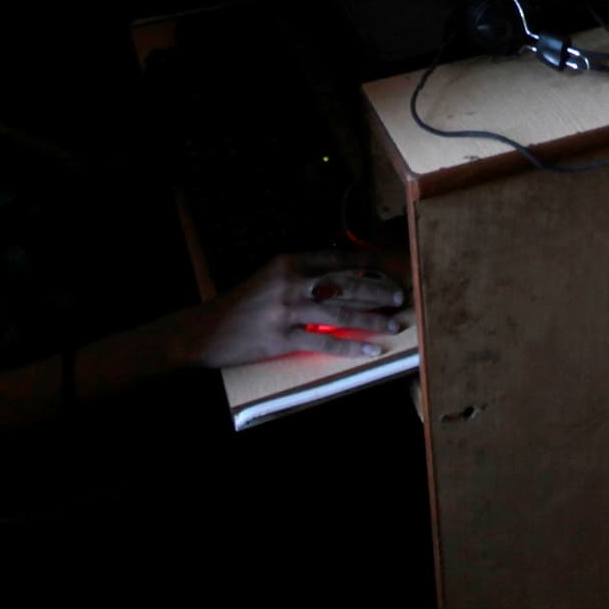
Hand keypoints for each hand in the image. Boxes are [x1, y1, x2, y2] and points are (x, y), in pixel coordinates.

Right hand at [182, 250, 411, 366]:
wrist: (208, 330)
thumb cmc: (243, 303)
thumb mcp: (271, 276)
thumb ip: (302, 274)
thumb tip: (341, 276)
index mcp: (289, 262)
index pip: (337, 259)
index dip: (367, 264)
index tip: (389, 268)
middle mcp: (292, 282)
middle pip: (345, 285)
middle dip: (377, 291)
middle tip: (400, 296)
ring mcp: (288, 311)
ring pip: (340, 313)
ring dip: (371, 319)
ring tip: (392, 324)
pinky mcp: (284, 338)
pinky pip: (325, 343)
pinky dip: (350, 346)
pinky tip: (369, 349)